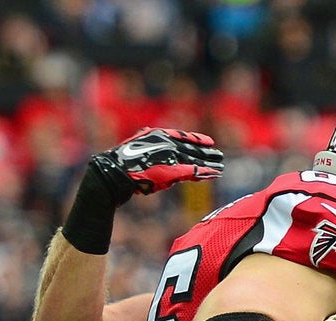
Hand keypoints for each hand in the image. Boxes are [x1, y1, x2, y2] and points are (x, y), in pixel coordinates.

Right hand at [89, 128, 223, 203]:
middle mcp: (167, 143)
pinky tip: (215, 174)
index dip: (196, 139)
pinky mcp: (172, 170)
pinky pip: (193, 171)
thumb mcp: (136, 144)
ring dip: (209, 163)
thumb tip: (148, 131)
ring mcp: (170, 156)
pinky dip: (205, 173)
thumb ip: (146, 139)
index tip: (209, 142)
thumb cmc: (122, 163)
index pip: (182, 136)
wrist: (114, 173)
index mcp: (158, 134)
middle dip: (207, 152)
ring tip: (220, 165)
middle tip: (219, 155)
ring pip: (195, 160)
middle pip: (192, 148)